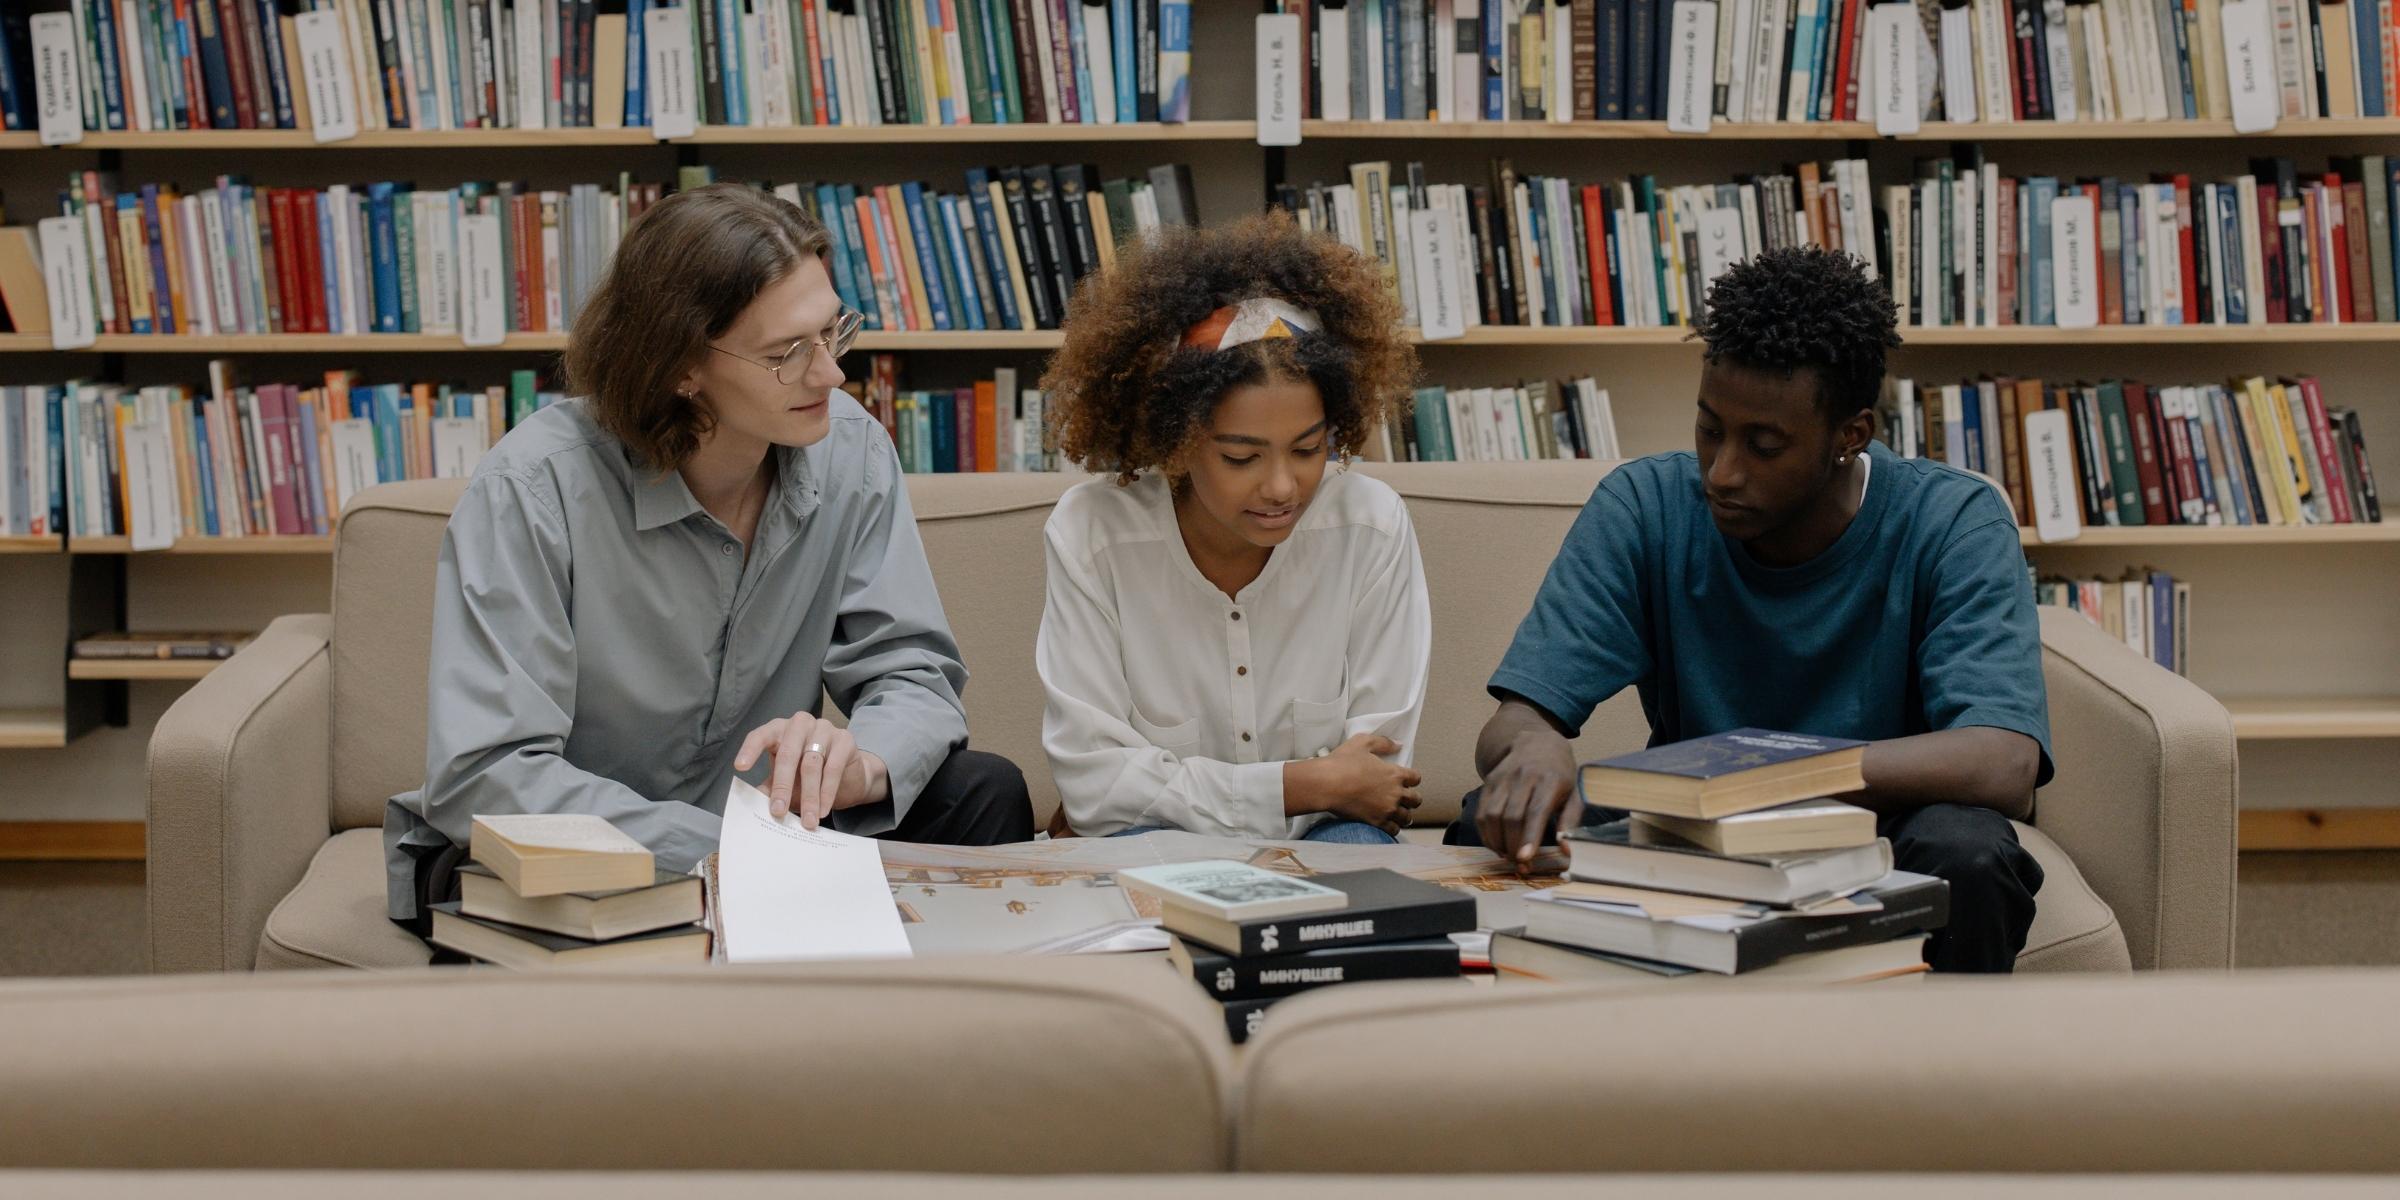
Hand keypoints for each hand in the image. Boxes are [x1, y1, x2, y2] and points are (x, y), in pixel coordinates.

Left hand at [733, 712, 885, 828]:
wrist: (847, 775)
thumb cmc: (808, 775)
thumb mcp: (785, 780)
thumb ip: (769, 789)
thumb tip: (750, 808)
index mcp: (779, 730)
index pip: (761, 735)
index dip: (750, 750)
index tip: (740, 767)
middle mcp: (800, 724)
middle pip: (788, 753)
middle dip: (783, 786)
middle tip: (778, 811)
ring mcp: (824, 729)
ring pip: (812, 763)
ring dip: (809, 796)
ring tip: (807, 821)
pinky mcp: (845, 740)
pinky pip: (833, 768)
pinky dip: (827, 792)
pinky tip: (823, 810)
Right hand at [1319, 733, 1423, 835]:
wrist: (1326, 784)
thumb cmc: (1342, 763)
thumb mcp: (1363, 742)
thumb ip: (1383, 743)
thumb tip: (1397, 745)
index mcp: (1395, 773)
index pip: (1416, 778)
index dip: (1412, 779)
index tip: (1407, 781)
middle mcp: (1395, 793)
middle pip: (1415, 800)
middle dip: (1411, 799)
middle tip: (1404, 799)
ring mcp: (1387, 809)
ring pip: (1406, 817)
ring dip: (1404, 815)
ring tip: (1398, 814)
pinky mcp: (1377, 822)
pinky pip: (1394, 830)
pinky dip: (1393, 828)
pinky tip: (1388, 825)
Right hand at [1475, 728, 1581, 867]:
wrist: (1538, 741)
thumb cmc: (1560, 773)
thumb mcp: (1575, 794)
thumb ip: (1571, 821)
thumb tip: (1566, 851)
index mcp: (1550, 779)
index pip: (1536, 811)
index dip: (1529, 837)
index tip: (1524, 859)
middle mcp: (1524, 776)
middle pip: (1511, 817)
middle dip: (1512, 846)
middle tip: (1519, 866)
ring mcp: (1503, 778)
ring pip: (1492, 815)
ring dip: (1497, 842)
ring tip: (1507, 856)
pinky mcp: (1489, 781)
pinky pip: (1482, 811)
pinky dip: (1486, 833)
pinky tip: (1496, 844)